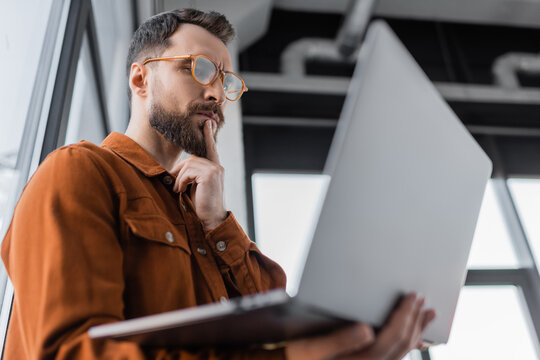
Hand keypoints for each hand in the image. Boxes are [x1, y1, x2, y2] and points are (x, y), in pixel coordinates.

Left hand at [171, 120, 226, 229]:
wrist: (211, 220)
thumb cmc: (202, 206)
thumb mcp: (196, 186)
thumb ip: (192, 174)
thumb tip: (179, 168)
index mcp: (215, 168)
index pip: (211, 148)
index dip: (208, 135)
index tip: (208, 122)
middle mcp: (217, 166)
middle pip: (191, 158)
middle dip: (179, 171)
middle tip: (176, 186)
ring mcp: (214, 169)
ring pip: (188, 164)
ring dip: (179, 179)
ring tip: (179, 191)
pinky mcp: (209, 175)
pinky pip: (188, 171)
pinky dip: (181, 181)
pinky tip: (181, 190)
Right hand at [285, 293, 435, 359]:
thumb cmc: (297, 354)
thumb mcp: (310, 347)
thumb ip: (339, 340)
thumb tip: (367, 330)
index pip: (389, 340)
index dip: (403, 317)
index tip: (411, 296)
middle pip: (400, 345)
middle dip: (413, 320)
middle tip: (420, 297)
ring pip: (402, 351)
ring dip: (416, 330)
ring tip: (427, 313)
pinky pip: (394, 355)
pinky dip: (409, 342)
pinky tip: (416, 336)